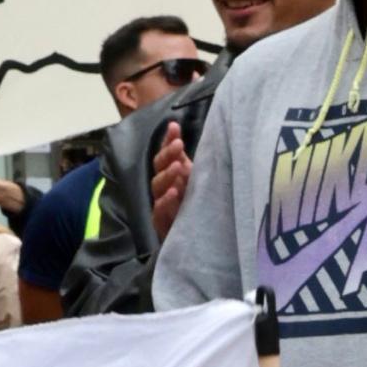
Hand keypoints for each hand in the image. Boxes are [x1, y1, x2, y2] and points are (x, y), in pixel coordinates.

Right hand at [150, 119, 190, 236]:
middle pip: (159, 166)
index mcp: (174, 173)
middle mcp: (165, 185)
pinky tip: (174, 193)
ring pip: (157, 185)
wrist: (198, 240)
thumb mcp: (201, 180)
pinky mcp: (161, 221)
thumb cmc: (200, 206)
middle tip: (179, 144)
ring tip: (178, 166)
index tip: (174, 127)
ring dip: (167, 174)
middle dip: (168, 154)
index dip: (168, 140)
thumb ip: (199, 163)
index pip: (167, 152)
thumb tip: (209, 137)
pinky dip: (166, 200)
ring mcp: (161, 203)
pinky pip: (159, 209)